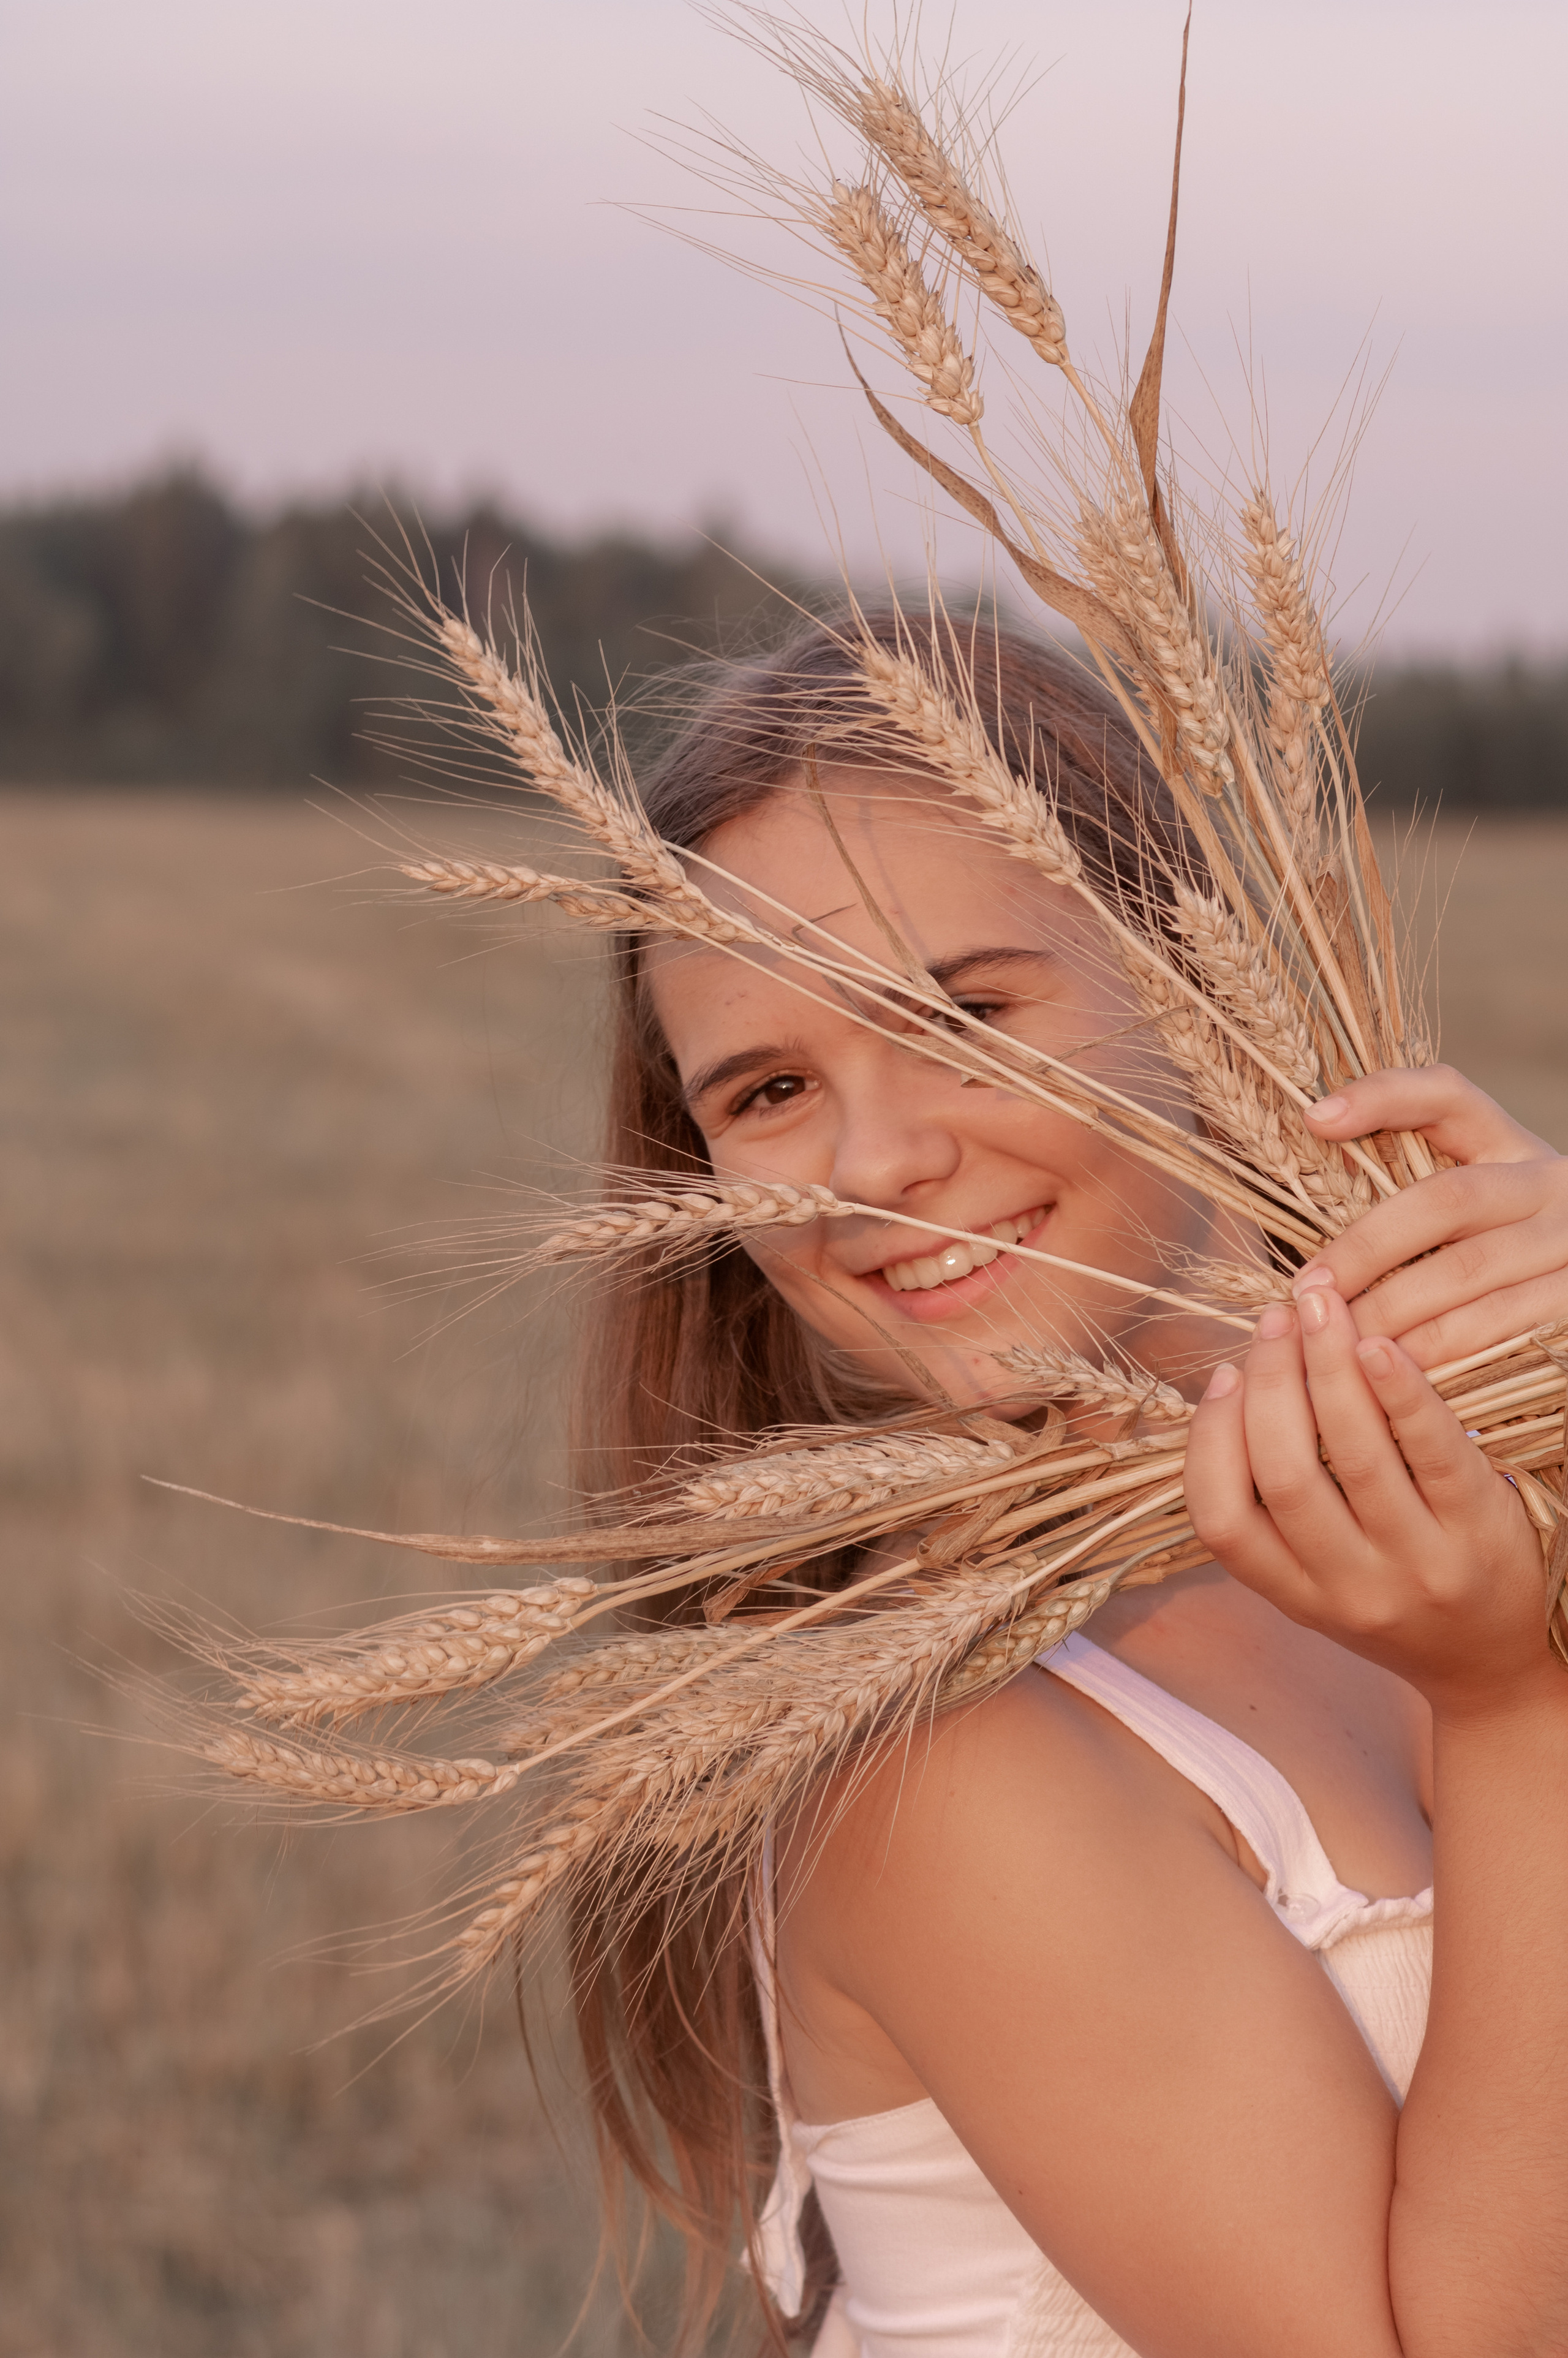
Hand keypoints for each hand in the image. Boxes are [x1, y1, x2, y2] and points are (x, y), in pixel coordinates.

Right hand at [1184, 1277, 1549, 1719]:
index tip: (1224, 1375)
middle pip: (1284, 1474)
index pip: (1222, 1521)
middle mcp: (1351, 1588)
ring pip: (1353, 1456)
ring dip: (1326, 1367)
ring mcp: (1417, 1565)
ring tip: (1320, 1308)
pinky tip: (1379, 1345)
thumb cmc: (1396, 1604)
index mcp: (1296, 1596)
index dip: (1210, 1440)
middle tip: (1277, 1317)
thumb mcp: (1317, 1586)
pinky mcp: (1479, 1533)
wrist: (1492, 1666)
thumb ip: (1274, 1515)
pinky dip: (1400, 1394)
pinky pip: (1432, 1453)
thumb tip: (1238, 1388)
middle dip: (1271, 1381)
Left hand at [1297, 1066, 1565, 1368]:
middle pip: (1445, 1199)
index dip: (1382, 1098)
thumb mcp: (1471, 1210)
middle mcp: (1548, 1183)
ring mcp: (1567, 1243)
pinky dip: (1441, 1350)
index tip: (1317, 1117)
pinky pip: (1499, 1327)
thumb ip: (1407, 1196)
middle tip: (1308, 1289)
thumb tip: (1316, 1191)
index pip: (1447, 1095)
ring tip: (1336, 1340)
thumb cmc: (1501, 1258)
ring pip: (1468, 1269)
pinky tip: (1395, 1370)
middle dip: (1366, 1247)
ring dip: (1392, 1309)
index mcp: (1509, 1145)